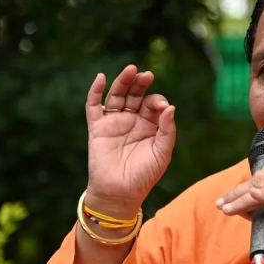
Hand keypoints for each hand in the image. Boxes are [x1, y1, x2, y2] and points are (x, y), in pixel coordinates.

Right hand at [84, 65, 176, 215]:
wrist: (120, 194)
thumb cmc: (144, 176)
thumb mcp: (162, 153)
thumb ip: (167, 130)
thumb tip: (170, 107)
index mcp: (149, 126)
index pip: (153, 105)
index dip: (157, 102)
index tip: (161, 108)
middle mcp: (132, 121)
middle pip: (135, 95)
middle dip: (141, 84)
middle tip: (147, 75)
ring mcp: (114, 123)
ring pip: (117, 96)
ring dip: (122, 82)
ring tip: (131, 70)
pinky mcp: (97, 128)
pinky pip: (94, 106)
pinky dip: (95, 91)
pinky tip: (101, 78)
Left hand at [216, 170, 263, 263]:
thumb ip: (262, 211)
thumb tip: (238, 206)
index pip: (261, 178)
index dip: (240, 188)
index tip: (224, 200)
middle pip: (260, 180)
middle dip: (237, 192)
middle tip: (221, 204)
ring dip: (243, 197)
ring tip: (227, 208)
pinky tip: (251, 199)